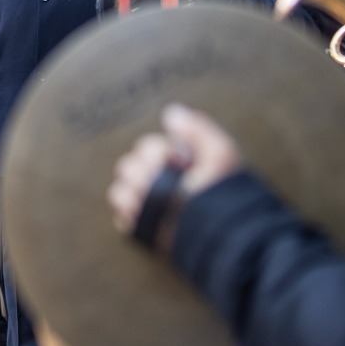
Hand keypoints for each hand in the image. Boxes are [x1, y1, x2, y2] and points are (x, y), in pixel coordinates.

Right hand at [108, 104, 241, 239]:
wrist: (222, 233)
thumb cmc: (225, 192)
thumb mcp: (220, 153)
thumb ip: (198, 129)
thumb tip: (170, 113)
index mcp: (176, 164)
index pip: (147, 147)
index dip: (159, 152)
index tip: (181, 162)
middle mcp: (160, 183)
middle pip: (128, 166)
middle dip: (143, 171)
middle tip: (166, 181)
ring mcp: (149, 207)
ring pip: (119, 190)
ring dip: (134, 191)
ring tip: (155, 199)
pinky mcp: (144, 229)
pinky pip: (122, 216)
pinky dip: (130, 213)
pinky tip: (146, 213)